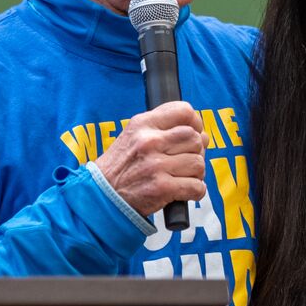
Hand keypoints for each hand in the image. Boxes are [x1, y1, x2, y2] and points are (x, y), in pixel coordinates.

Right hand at [92, 102, 206, 216]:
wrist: (102, 195)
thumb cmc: (122, 166)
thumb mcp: (134, 136)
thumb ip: (164, 129)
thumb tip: (203, 135)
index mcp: (143, 124)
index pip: (184, 111)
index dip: (195, 122)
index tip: (194, 132)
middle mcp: (150, 141)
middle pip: (195, 139)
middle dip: (197, 151)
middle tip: (186, 161)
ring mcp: (156, 165)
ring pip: (198, 163)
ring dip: (196, 173)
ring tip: (182, 176)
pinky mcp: (162, 188)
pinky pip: (197, 186)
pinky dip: (196, 191)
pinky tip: (184, 191)